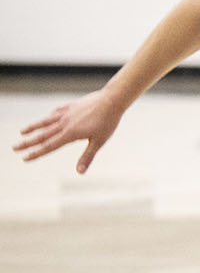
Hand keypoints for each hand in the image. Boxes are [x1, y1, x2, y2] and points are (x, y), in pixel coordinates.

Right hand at [12, 89, 126, 172]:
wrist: (111, 100)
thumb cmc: (107, 122)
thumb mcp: (98, 142)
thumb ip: (87, 156)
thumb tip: (79, 172)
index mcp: (70, 134)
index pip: (49, 146)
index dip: (36, 153)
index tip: (24, 158)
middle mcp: (64, 123)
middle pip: (42, 135)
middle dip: (27, 143)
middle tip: (14, 148)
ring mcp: (66, 113)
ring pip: (45, 122)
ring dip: (32, 128)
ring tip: (22, 132)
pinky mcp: (70, 106)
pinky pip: (55, 113)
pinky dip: (48, 118)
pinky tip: (47, 119)